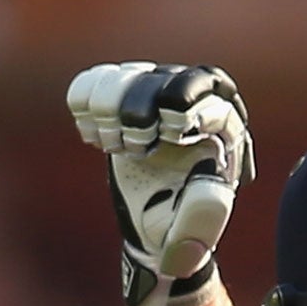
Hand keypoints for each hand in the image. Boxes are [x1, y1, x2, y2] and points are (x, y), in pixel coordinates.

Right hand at [67, 60, 254, 305]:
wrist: (153, 230)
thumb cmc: (179, 230)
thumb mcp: (194, 230)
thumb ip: (202, 212)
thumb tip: (206, 178)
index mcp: (221, 130)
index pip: (209, 95)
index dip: (185, 107)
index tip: (167, 136)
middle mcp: (190, 106)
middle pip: (169, 78)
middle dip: (143, 106)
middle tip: (135, 147)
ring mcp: (155, 100)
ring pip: (131, 75)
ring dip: (111, 107)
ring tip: (112, 146)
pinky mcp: (124, 106)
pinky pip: (99, 81)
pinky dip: (85, 99)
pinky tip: (92, 135)